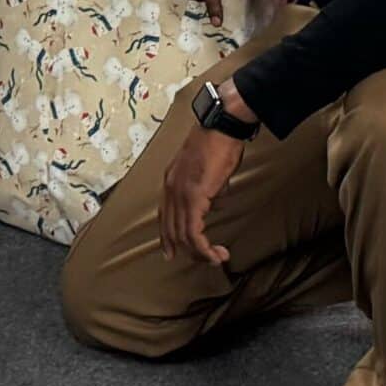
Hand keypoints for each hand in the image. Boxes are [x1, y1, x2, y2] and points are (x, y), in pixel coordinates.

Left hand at [158, 111, 247, 268]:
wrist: (221, 125)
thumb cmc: (218, 140)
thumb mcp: (207, 167)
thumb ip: (208, 186)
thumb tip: (216, 198)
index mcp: (171, 180)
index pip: (164, 215)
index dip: (167, 236)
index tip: (171, 251)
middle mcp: (171, 189)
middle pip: (171, 229)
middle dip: (184, 249)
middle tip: (200, 260)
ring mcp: (181, 193)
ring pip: (183, 235)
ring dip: (199, 252)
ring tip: (214, 258)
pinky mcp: (195, 197)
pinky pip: (195, 232)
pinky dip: (205, 248)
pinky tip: (216, 253)